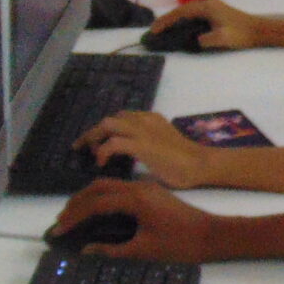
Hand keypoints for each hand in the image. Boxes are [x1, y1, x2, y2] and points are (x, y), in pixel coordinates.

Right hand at [47, 177, 221, 260]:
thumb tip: (86, 251)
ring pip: (108, 185)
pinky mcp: (152, 193)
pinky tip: (98, 211)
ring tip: (74, 215)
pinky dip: (103, 198)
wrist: (213, 235)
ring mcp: (146, 188)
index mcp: (135, 199)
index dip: (74, 216)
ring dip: (89, 198)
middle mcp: (138, 188)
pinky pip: (119, 189)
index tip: (59, 230)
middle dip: (76, 203)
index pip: (95, 203)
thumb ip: (112, 250)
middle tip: (61, 220)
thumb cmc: (181, 244)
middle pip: (98, 187)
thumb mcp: (144, 251)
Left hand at [76, 110, 218, 188]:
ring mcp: (143, 131)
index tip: (94, 143)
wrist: (201, 165)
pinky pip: (113, 143)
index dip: (104, 130)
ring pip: (107, 125)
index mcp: (150, 119)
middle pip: (110, 119)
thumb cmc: (185, 163)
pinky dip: (103, 151)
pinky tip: (101, 163)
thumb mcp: (160, 147)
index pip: (120, 118)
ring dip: (94, 138)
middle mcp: (144, 120)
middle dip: (93, 132)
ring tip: (90, 153)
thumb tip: (129, 154)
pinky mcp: (142, 145)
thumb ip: (145, 145)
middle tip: (82, 148)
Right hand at [149, 0, 267, 51]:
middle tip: (154, 31)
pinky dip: (184, 20)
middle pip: (182, 10)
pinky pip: (194, 14)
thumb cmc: (241, 34)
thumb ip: (205, 39)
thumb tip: (195, 40)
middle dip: (168, 20)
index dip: (166, 21)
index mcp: (207, 7)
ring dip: (175, 19)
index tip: (154, 30)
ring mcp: (212, 6)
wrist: (259, 30)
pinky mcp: (215, 11)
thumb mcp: (222, 39)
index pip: (181, 12)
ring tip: (164, 30)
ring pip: (188, 11)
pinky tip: (181, 27)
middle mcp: (207, 3)